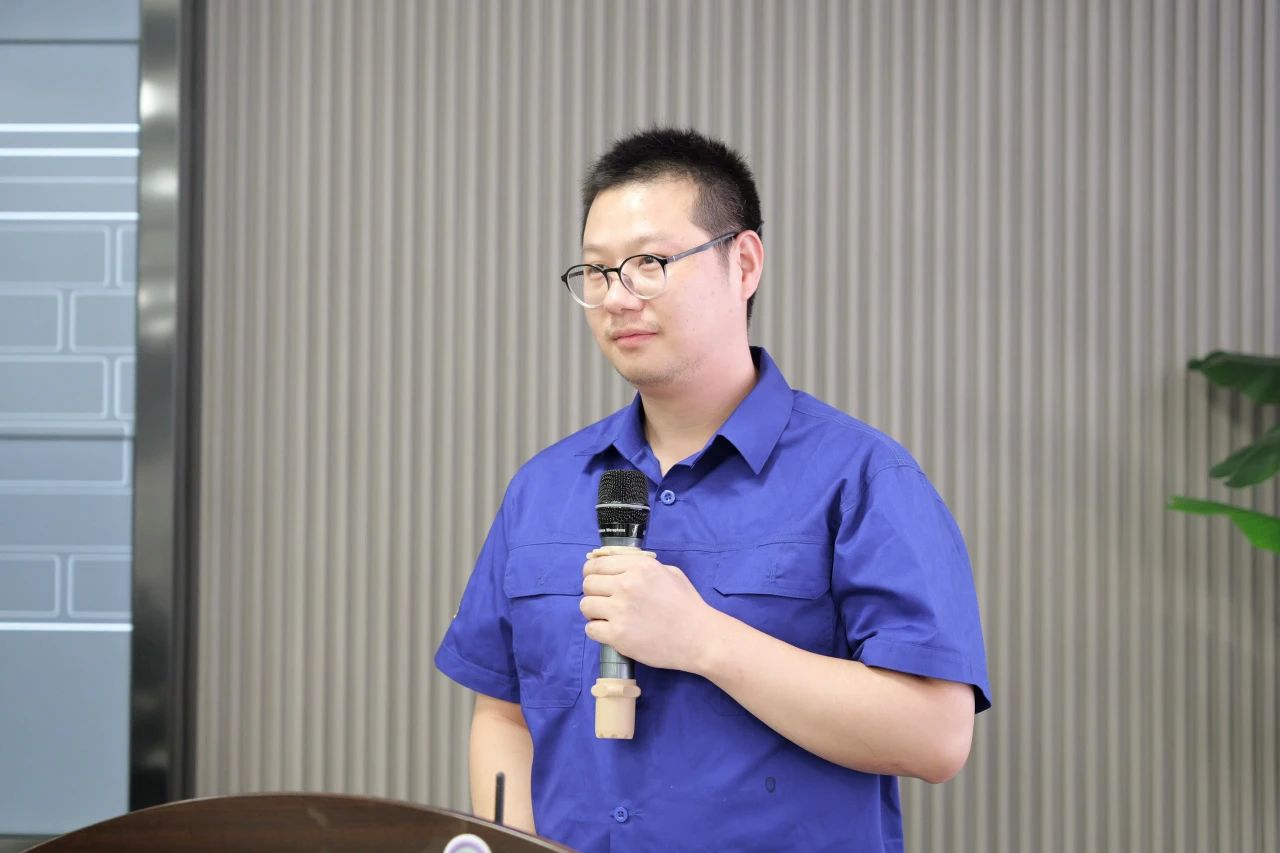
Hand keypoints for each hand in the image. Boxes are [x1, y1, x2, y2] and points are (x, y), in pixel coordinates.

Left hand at [580, 552, 715, 671]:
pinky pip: (591, 629)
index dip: (593, 572)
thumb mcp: (669, 573)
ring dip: (593, 611)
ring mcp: (621, 610)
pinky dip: (598, 630)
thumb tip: (617, 567)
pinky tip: (610, 631)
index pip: (597, 563)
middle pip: (588, 584)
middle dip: (593, 592)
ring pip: (585, 605)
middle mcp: (627, 584)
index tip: (596, 579)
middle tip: (604, 600)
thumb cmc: (687, 605)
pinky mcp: (618, 635)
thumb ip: (642, 567)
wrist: (699, 638)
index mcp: (639, 566)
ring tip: (607, 616)